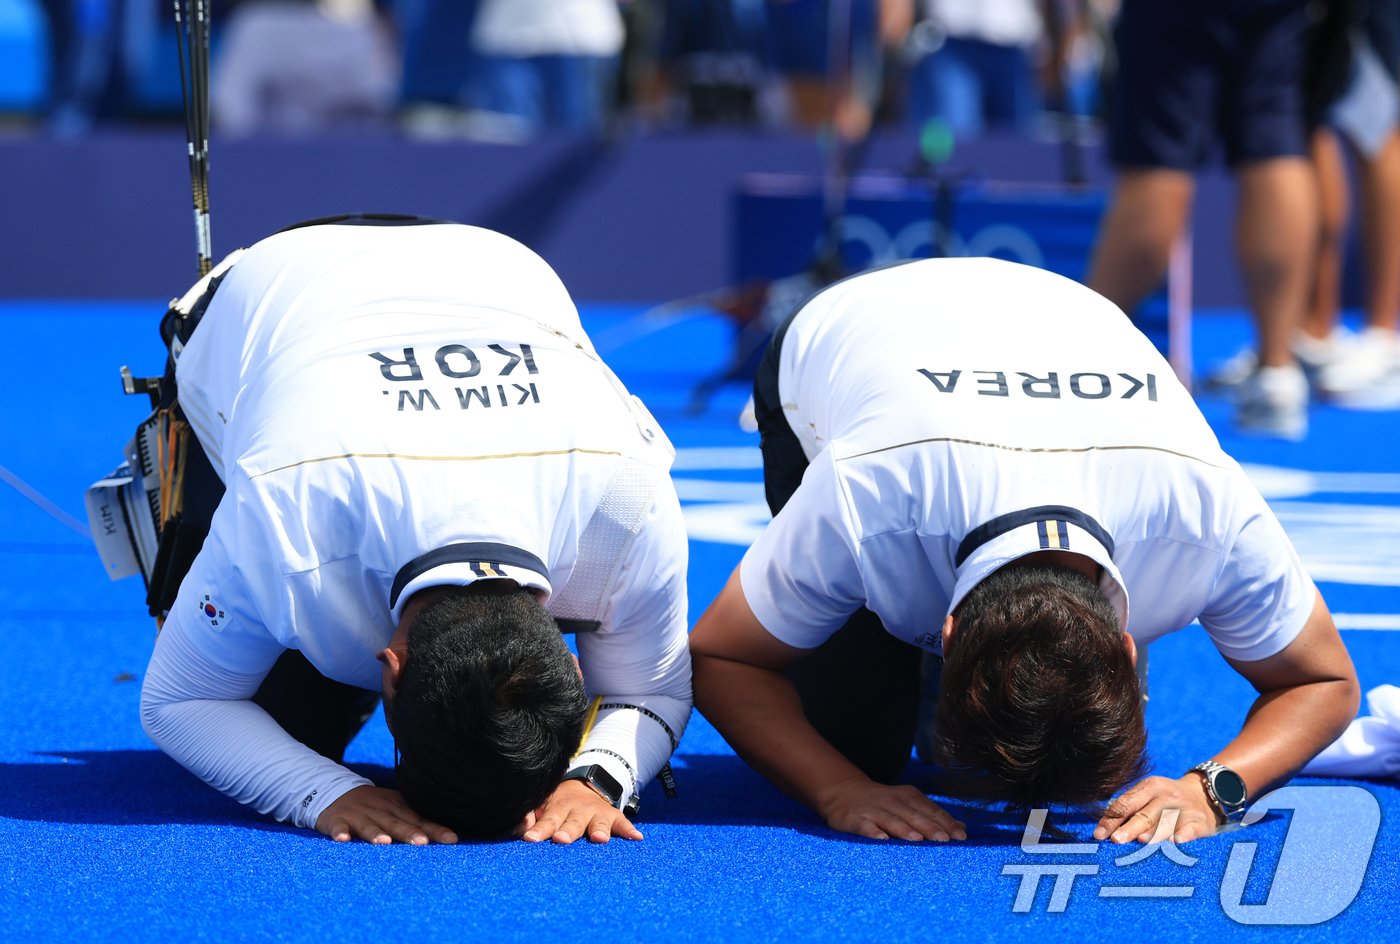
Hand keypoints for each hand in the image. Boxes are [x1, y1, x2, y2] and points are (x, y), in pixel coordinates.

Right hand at [315, 785, 458, 844]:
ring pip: (368, 825)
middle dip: (409, 833)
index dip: (435, 830)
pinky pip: (338, 827)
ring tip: (385, 842)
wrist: (336, 791)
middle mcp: (380, 810)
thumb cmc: (375, 807)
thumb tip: (449, 835)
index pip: (420, 820)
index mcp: (397, 807)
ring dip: (376, 833)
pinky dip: (340, 832)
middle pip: (396, 823)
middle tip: (422, 843)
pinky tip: (343, 839)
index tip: (452, 839)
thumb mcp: (396, 808)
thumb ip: (416, 820)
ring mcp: (358, 815)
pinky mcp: (337, 820)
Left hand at [517, 779, 643, 843]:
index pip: (547, 821)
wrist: (584, 786)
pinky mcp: (614, 816)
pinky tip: (636, 838)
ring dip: (599, 829)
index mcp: (557, 808)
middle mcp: (578, 810)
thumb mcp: (542, 805)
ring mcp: (597, 813)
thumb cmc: (558, 804)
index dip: (539, 830)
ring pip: (598, 822)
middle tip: (561, 839)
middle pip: (572, 822)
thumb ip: (530, 817)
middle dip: (568, 830)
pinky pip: (623, 823)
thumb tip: (520, 830)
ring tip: (599, 839)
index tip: (530, 839)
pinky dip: (629, 830)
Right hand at [815, 777, 966, 841]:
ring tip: (917, 839)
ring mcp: (872, 809)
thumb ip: (933, 816)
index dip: (945, 822)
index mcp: (908, 796)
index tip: (960, 837)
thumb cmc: (884, 804)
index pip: (930, 810)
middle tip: (944, 840)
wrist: (844, 792)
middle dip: (929, 827)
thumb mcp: (909, 804)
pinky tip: (881, 839)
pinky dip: (872, 831)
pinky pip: (864, 825)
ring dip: (904, 829)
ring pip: (890, 819)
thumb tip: (961, 828)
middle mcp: (892, 801)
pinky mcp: (854, 818)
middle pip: (913, 815)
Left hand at [1095, 774, 1220, 844]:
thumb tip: (1104, 832)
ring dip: (1154, 833)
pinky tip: (1176, 842)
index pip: (1126, 804)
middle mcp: (1166, 796)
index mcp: (1149, 787)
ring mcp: (1185, 808)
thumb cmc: (1166, 801)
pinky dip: (1184, 835)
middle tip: (1117, 840)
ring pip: (1166, 823)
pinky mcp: (1201, 821)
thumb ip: (1129, 810)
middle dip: (1129, 828)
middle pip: (1145, 814)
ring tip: (1142, 842)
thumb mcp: (1148, 797)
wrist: (1204, 795)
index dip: (1111, 820)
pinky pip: (1191, 829)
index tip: (1099, 836)